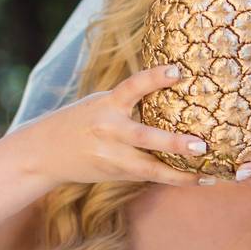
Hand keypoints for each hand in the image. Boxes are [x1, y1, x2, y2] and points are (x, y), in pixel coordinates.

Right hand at [13, 65, 211, 187]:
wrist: (42, 154)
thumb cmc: (82, 120)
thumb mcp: (102, 103)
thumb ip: (130, 99)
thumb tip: (176, 85)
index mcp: (106, 105)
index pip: (132, 86)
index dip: (154, 78)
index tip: (178, 70)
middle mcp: (110, 131)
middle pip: (144, 137)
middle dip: (173, 143)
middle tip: (201, 145)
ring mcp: (112, 157)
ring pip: (150, 169)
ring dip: (182, 174)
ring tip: (208, 175)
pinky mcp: (117, 174)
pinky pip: (150, 176)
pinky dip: (175, 178)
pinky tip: (200, 179)